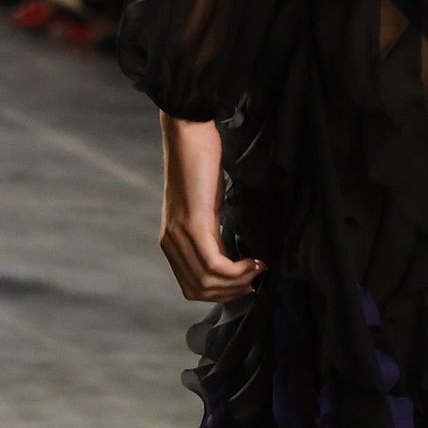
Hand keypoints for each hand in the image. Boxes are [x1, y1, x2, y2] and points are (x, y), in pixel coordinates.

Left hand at [158, 116, 263, 301]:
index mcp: (171, 241)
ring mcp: (179, 236)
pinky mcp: (193, 225)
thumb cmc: (201, 165)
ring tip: (257, 269)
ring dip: (237, 282)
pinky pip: (214, 264)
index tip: (247, 283)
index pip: (192, 286)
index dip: (221, 293)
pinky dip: (237, 269)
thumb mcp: (207, 208)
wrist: (189, 135)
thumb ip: (212, 234)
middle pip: (198, 290)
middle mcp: (170, 243)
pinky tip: (253, 261)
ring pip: (206, 282)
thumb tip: (233, 256)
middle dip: (231, 292)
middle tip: (255, 279)